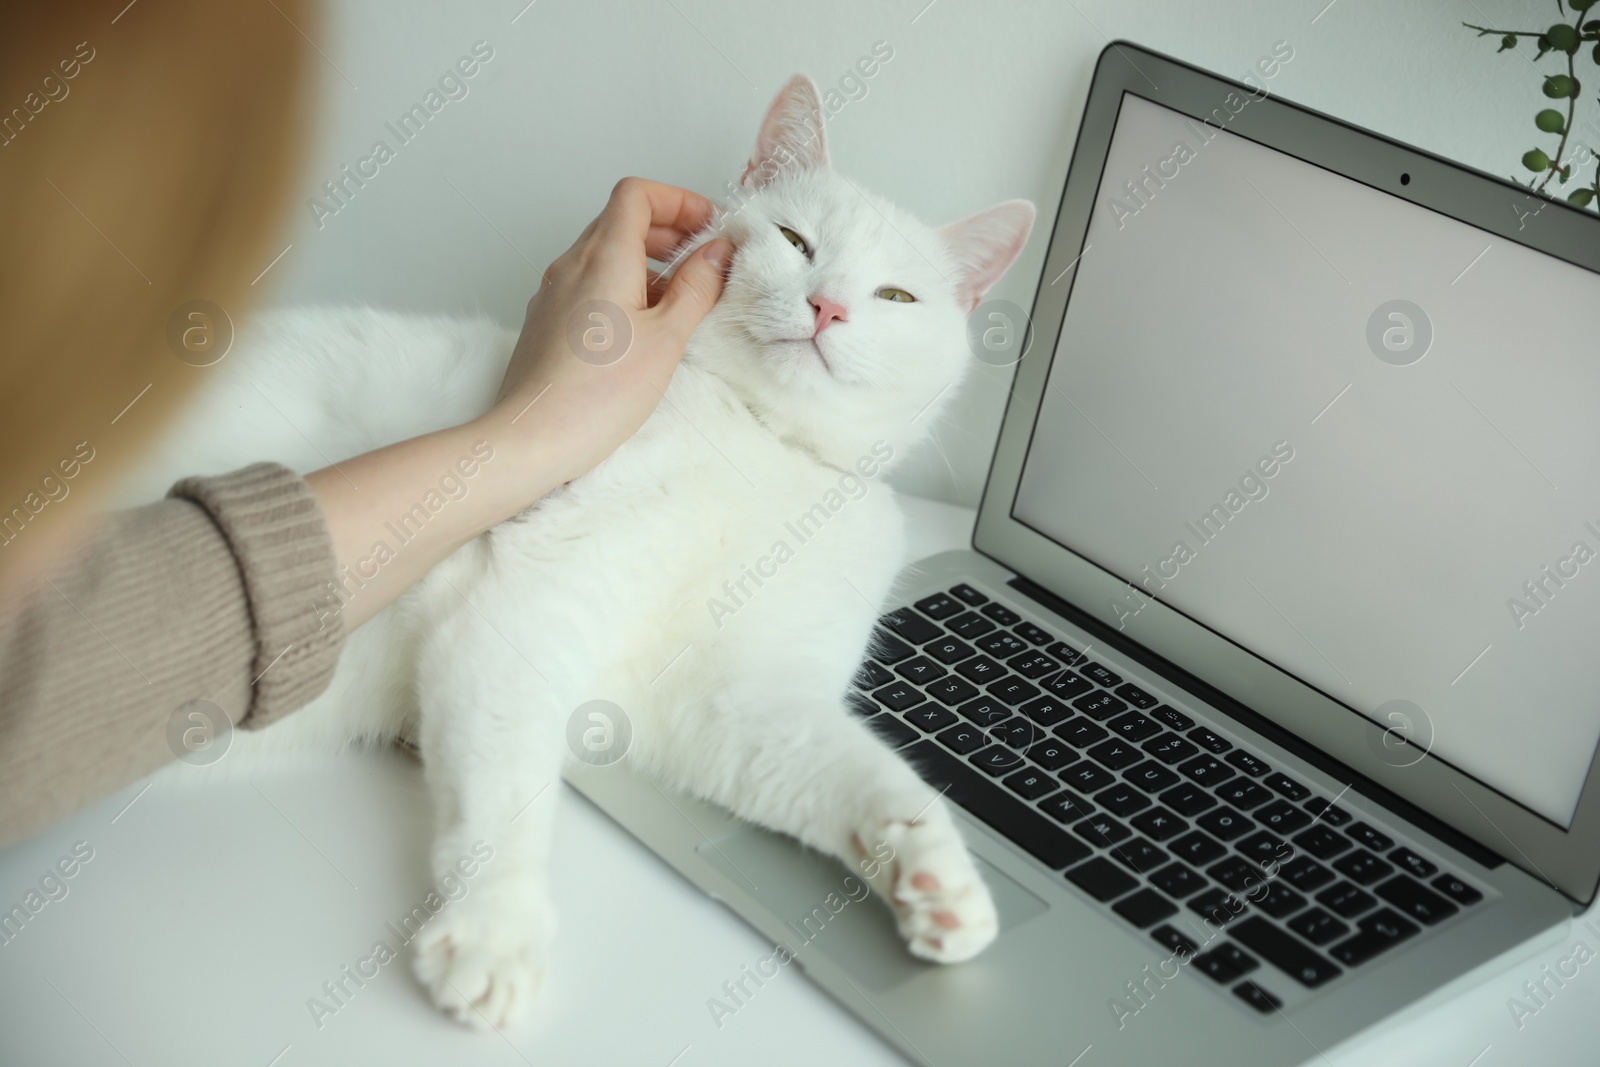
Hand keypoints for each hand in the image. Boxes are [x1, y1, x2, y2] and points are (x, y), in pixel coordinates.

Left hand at [305, 178, 730, 632]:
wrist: (532, 438)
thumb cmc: (598, 394)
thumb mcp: (667, 338)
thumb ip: (696, 287)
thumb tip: (717, 252)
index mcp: (603, 257)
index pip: (637, 194)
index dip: (677, 200)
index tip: (708, 228)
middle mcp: (571, 265)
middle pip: (620, 220)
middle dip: (667, 230)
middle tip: (702, 262)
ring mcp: (552, 292)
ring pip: (602, 253)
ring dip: (644, 262)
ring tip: (677, 301)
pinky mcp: (545, 321)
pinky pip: (586, 284)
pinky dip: (619, 286)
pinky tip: (640, 329)